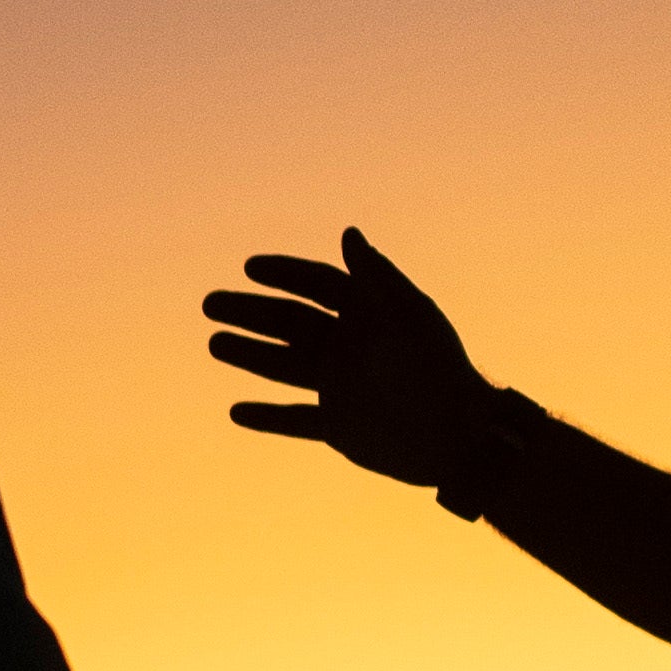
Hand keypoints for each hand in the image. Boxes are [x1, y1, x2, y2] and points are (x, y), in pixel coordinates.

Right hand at [203, 232, 516, 498]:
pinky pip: (295, 420)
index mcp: (370, 316)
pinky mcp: (340, 427)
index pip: (320, 286)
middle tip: (210, 304)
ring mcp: (342, 388)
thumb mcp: (409, 317)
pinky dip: (268, 418)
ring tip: (214, 344)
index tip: (249, 267)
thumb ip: (377, 277)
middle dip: (251, 313)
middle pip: (291, 324)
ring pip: (285, 367)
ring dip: (249, 355)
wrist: (460, 438)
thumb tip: (348, 233)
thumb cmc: (441, 370)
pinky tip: (236, 413)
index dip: (285, 274)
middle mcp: (351, 348)